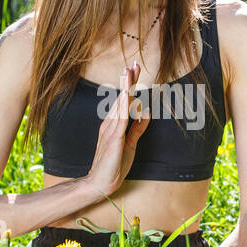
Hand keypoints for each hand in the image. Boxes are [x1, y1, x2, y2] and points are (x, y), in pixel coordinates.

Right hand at [84, 62, 150, 197]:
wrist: (100, 183)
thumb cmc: (114, 165)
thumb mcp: (130, 144)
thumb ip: (138, 129)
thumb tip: (146, 113)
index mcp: (113, 124)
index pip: (123, 101)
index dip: (129, 85)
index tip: (134, 70)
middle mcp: (110, 123)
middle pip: (121, 98)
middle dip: (128, 80)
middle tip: (134, 63)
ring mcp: (110, 130)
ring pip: (120, 104)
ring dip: (125, 88)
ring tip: (129, 72)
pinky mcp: (114, 139)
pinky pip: (121, 119)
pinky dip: (124, 106)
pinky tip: (128, 95)